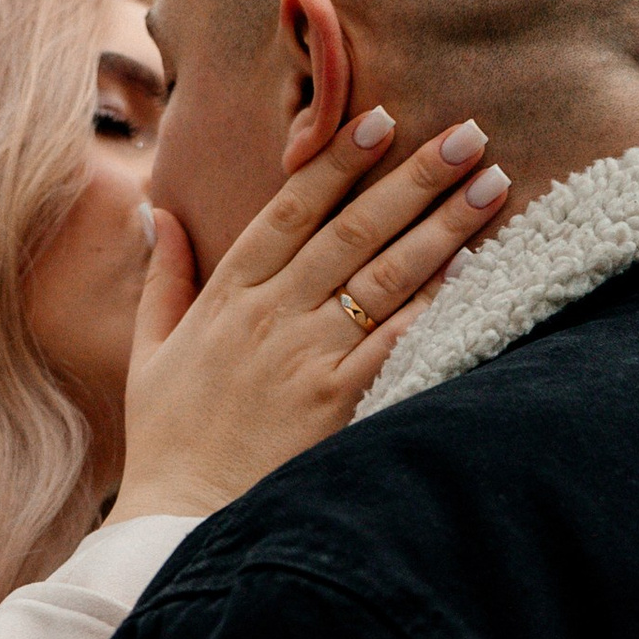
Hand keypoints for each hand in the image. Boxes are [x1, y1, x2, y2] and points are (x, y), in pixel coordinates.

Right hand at [115, 113, 508, 524]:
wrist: (182, 521)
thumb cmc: (169, 439)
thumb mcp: (148, 350)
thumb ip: (163, 277)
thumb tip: (157, 212)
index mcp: (227, 295)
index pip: (290, 209)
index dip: (338, 161)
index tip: (381, 117)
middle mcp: (270, 315)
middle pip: (352, 229)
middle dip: (414, 177)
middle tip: (468, 133)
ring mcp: (305, 357)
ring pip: (384, 276)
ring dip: (442, 226)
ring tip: (490, 184)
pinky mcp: (336, 402)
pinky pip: (396, 341)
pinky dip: (435, 301)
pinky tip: (473, 268)